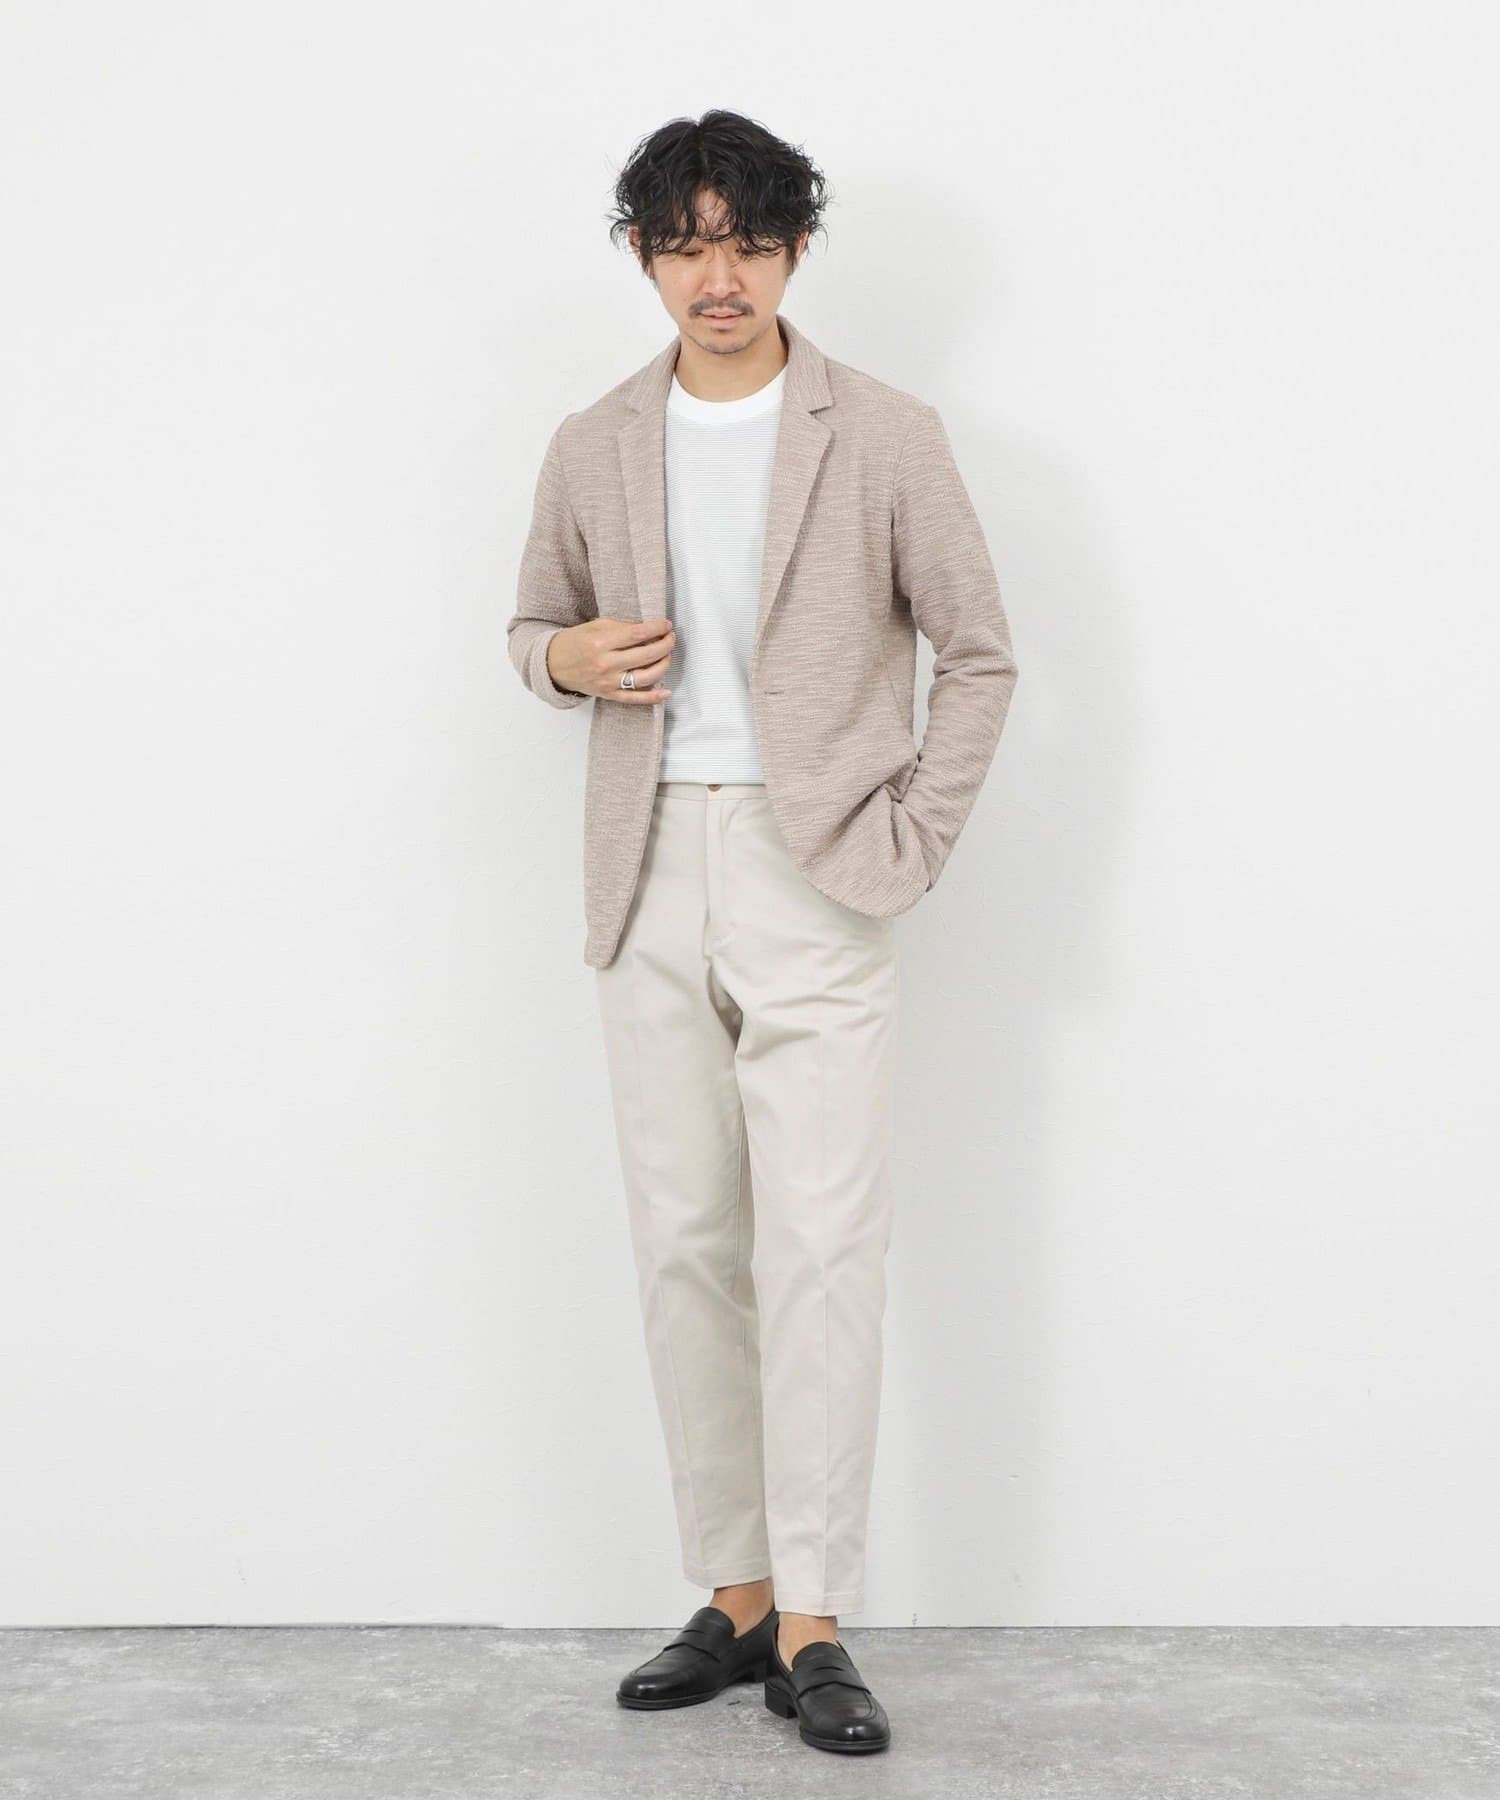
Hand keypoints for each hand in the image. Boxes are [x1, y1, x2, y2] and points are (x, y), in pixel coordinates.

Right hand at [547, 617, 675, 702]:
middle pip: (646, 655)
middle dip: (665, 644)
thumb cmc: (575, 642)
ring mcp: (608, 682)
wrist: (553, 665)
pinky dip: (653, 697)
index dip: (657, 628)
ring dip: (663, 665)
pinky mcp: (609, 695)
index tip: (666, 624)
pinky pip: (635, 699)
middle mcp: (605, 664)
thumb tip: (649, 629)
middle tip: (671, 637)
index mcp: (601, 643)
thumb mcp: (595, 626)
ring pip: (645, 677)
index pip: (637, 634)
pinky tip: (666, 691)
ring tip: (668, 656)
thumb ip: (621, 627)